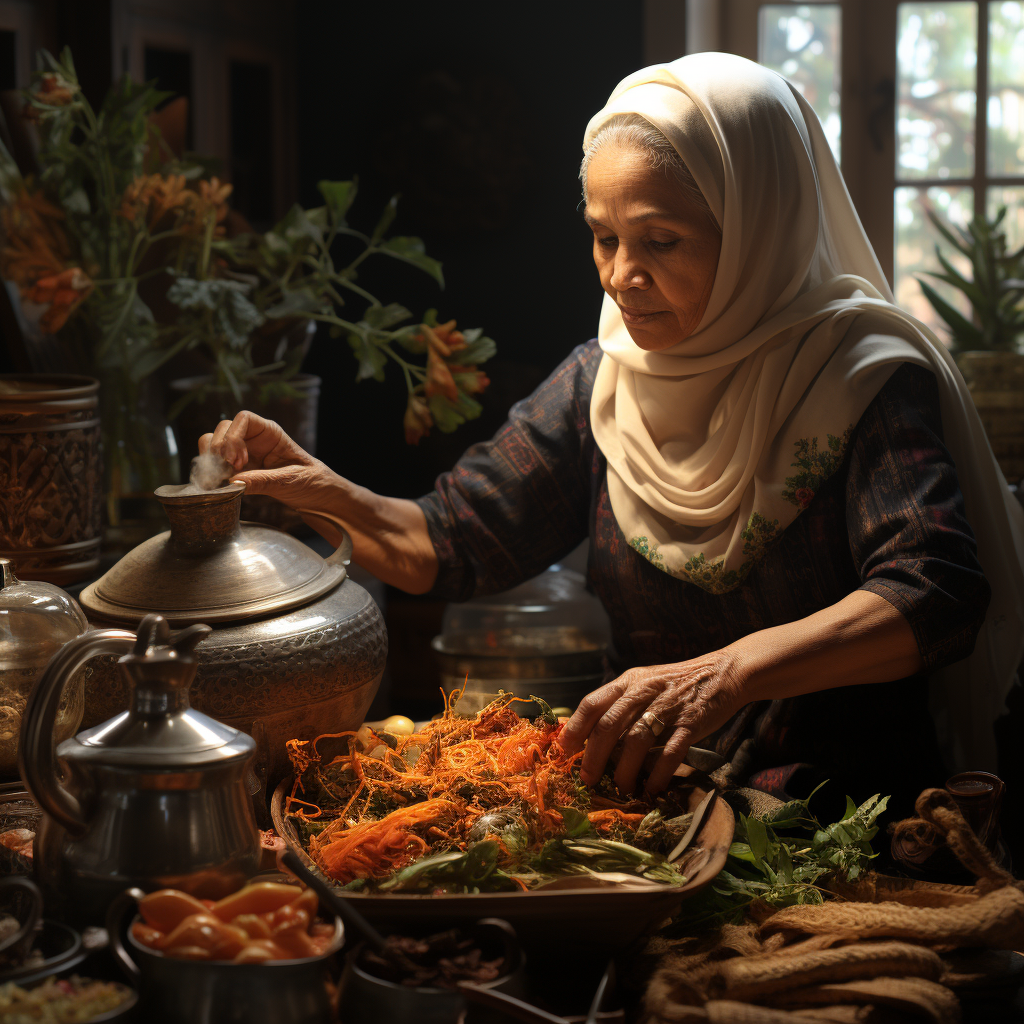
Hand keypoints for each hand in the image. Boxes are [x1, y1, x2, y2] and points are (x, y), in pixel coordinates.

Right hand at [198, 412, 343, 542]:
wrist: (319, 499)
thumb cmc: (312, 482)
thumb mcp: (291, 480)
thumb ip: (263, 480)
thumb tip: (233, 482)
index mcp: (270, 433)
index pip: (243, 419)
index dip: (234, 436)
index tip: (237, 460)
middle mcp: (253, 440)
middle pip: (223, 429)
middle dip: (219, 448)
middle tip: (229, 470)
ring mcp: (243, 455)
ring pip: (214, 444)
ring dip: (210, 459)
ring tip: (221, 479)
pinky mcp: (238, 472)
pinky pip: (216, 465)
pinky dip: (211, 473)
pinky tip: (219, 486)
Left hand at [558, 650, 746, 794]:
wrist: (723, 673)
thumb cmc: (676, 683)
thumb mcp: (644, 683)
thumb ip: (620, 704)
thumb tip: (590, 736)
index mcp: (628, 681)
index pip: (592, 703)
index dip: (575, 728)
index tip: (563, 750)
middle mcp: (644, 691)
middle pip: (609, 725)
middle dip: (594, 756)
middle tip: (587, 778)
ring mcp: (668, 707)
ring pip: (636, 741)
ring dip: (625, 769)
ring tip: (621, 787)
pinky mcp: (691, 724)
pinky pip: (670, 753)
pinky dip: (658, 774)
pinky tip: (651, 788)